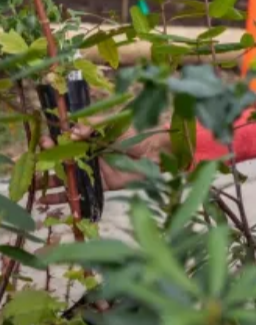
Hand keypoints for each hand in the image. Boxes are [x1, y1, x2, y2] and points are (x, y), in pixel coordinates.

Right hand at [37, 123, 170, 202]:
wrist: (155, 152)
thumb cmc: (134, 135)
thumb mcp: (111, 124)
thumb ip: (92, 124)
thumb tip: (72, 131)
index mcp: (87, 140)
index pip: (63, 142)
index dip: (52, 143)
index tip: (44, 142)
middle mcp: (86, 156)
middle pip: (60, 161)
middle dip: (45, 163)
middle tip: (33, 163)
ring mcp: (92, 172)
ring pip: (65, 177)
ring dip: (47, 181)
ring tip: (32, 185)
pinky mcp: (100, 185)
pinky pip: (79, 192)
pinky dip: (62, 197)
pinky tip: (45, 200)